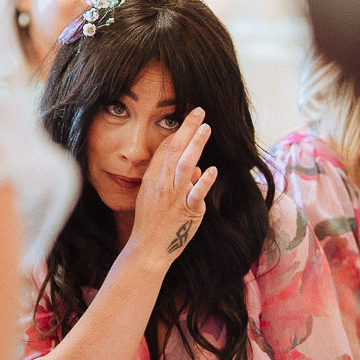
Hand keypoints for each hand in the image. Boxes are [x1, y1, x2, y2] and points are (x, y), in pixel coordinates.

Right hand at [124, 107, 216, 263]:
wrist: (148, 248)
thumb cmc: (151, 222)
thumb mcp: (154, 197)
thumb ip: (173, 181)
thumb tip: (197, 169)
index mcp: (152, 178)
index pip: (165, 149)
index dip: (177, 131)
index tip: (188, 119)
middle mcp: (163, 184)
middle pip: (175, 150)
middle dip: (187, 129)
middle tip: (199, 112)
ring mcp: (175, 197)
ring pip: (186, 165)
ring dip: (196, 145)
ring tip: (206, 128)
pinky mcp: (188, 211)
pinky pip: (197, 193)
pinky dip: (204, 181)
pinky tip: (211, 169)